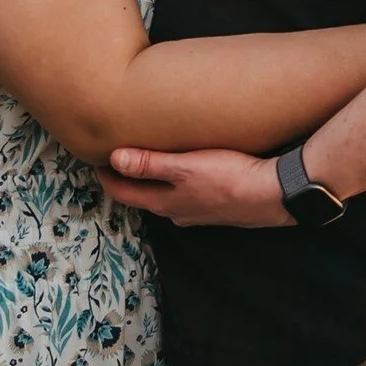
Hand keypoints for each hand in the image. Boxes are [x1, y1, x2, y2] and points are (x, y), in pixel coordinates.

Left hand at [96, 146, 295, 227]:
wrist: (273, 193)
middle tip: (110, 153)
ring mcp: (196, 211)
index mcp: (164, 203)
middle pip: (140, 194)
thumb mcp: (185, 167)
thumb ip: (149, 164)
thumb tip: (113, 159)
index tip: (92, 156)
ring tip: (140, 155)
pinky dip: (170, 180)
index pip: (122, 192)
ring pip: (162, 194)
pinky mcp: (212, 204)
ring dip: (148, 178)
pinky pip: (181, 192)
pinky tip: (178, 167)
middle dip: (124, 177)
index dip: (105, 175)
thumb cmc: (229, 177)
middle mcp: (176, 212)